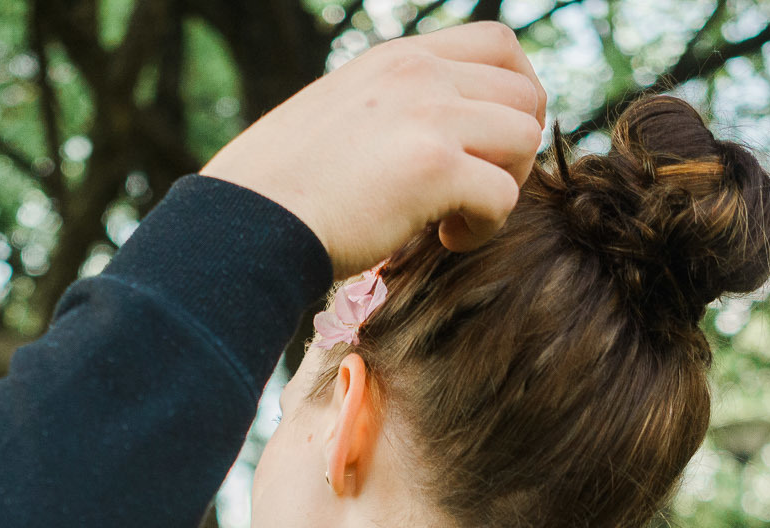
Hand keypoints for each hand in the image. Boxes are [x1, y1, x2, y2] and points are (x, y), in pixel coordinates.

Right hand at [201, 22, 547, 275]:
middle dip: (516, 150)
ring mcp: (429, 115)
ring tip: (458, 218)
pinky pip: (503, 195)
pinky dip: (487, 227)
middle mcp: (418, 73)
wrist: (244, 221)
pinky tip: (446, 239)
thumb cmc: (278, 188)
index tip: (488, 143)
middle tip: (477, 189)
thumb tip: (430, 133)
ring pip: (525, 138)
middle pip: (526, 93)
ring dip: (506, 186)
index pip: (499, 45)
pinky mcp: (434, 168)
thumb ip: (389, 107)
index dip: (515, 95)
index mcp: (397, 59)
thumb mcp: (337, 115)